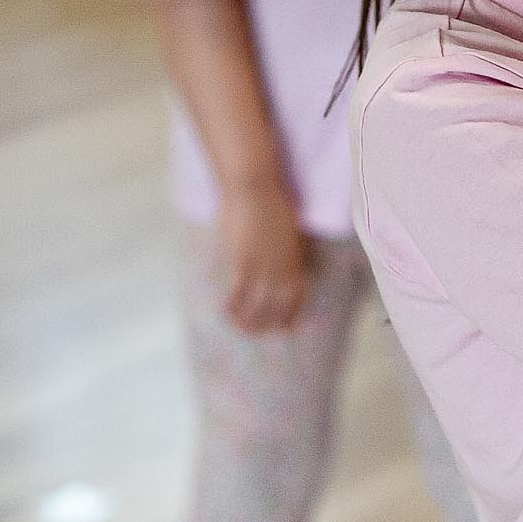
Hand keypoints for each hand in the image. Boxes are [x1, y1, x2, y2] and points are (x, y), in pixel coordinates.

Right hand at [214, 178, 311, 333]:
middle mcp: (282, 270)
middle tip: (255, 334)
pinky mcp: (243, 262)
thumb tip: (280, 262)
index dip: (292, 317)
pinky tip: (224, 312)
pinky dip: (232, 306)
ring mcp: (263, 268)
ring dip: (247, 321)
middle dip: (267, 325)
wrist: (256, 187)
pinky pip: (238, 293)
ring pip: (257, 306)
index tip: (286, 329)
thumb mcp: (287, 231)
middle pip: (277, 308)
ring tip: (238, 327)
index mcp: (296, 262)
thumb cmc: (272, 202)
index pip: (298, 299)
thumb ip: (286, 251)